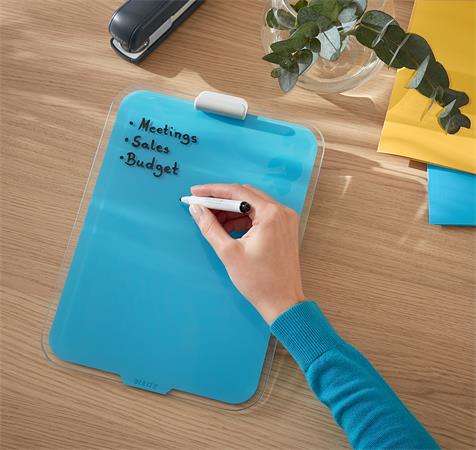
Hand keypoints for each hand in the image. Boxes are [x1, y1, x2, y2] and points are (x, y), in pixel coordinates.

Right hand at [188, 184, 304, 323]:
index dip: (212, 191)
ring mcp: (285, 220)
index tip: (196, 192)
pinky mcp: (284, 228)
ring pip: (252, 204)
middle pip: (245, 195)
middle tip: (200, 204)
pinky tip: (227, 227)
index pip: (236, 192)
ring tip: (211, 219)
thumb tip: (197, 209)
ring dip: (231, 210)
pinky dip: (243, 218)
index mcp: (270, 214)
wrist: (282, 302)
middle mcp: (281, 212)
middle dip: (220, 199)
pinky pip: (260, 215)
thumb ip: (210, 227)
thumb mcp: (228, 252)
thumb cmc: (260, 281)